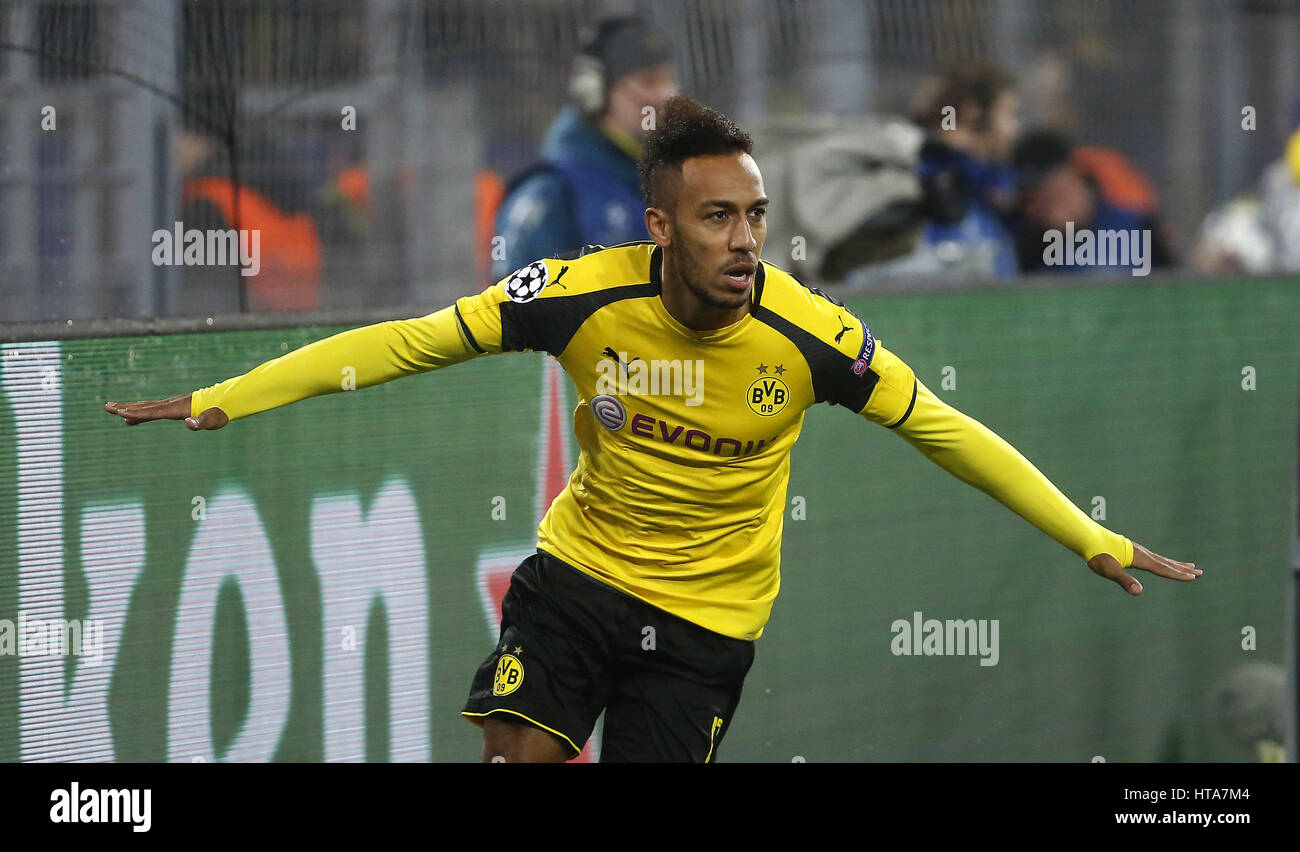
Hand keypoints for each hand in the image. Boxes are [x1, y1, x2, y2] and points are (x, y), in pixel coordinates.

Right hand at [104, 394, 228, 430]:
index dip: (137, 414)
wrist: (225, 401)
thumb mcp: (213, 420)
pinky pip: (153, 410)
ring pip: (146, 406)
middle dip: (125, 408)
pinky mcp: (173, 407)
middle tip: (106, 407)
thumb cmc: (219, 413)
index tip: (121, 414)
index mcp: (177, 408)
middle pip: (144, 406)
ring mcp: (171, 404)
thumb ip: (201, 422)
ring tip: (112, 410)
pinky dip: (140, 414)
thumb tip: (189, 423)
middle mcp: (171, 404)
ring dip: (129, 408)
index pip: (153, 412)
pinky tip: (132, 420)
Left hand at [1088, 541, 1199, 594]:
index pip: (1163, 569)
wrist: (1088, 538)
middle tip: (1200, 573)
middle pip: (1167, 563)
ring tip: (1190, 566)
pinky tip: (1163, 563)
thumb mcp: (1109, 571)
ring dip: (1176, 564)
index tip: (1194, 577)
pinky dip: (1163, 561)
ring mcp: (1139, 551)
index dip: (1178, 575)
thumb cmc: (1097, 556)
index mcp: (1141, 559)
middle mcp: (1143, 554)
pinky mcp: (1133, 550)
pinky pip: (1153, 557)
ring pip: (1162, 559)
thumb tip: (1139, 592)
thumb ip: (1124, 581)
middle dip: (1183, 569)